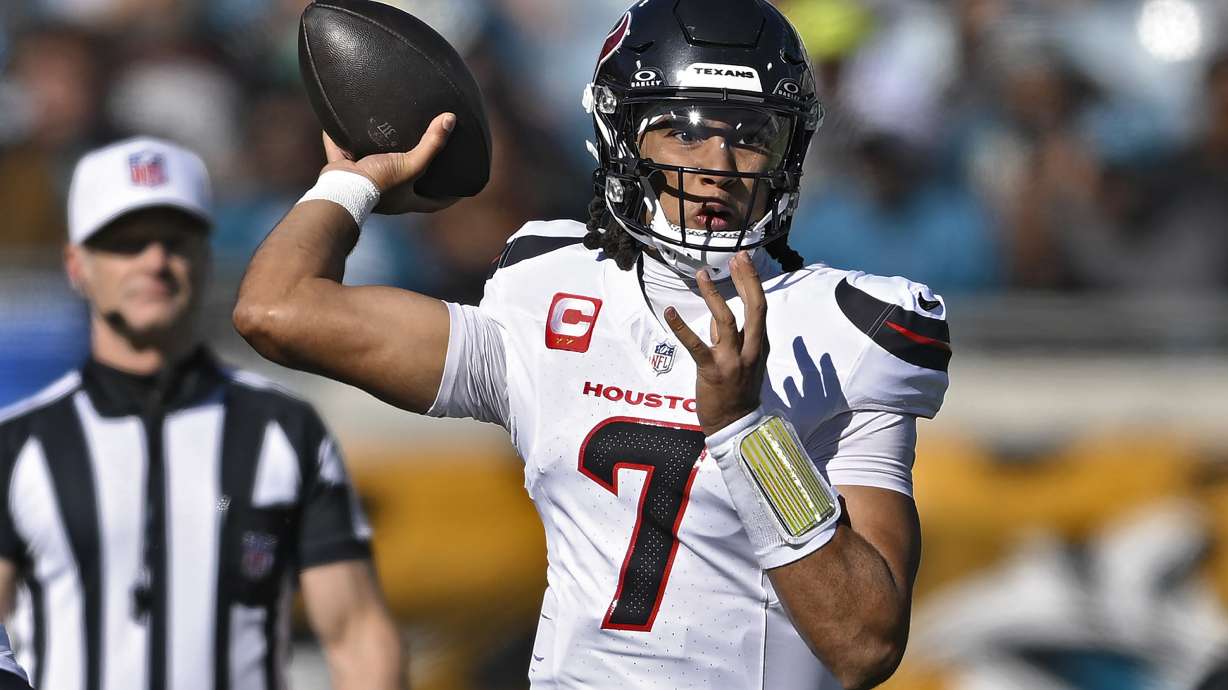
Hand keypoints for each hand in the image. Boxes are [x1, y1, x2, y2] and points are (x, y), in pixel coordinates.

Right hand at [321, 112, 460, 214]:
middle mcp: (387, 195)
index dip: (449, 197)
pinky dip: (342, 138)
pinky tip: (346, 121)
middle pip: (407, 185)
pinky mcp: (343, 170)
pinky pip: (343, 150)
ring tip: (391, 136)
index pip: (434, 203)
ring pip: (376, 167)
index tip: (461, 189)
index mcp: (405, 200)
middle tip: (427, 157)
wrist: (340, 189)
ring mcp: (363, 184)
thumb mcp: (411, 164)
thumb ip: (431, 143)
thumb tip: (450, 119)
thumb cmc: (378, 183)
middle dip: (415, 173)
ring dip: (381, 155)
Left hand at [664, 252, 767, 435]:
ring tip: (702, 274)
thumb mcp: (743, 362)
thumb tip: (715, 317)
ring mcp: (732, 360)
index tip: (743, 261)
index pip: (759, 307)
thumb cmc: (737, 392)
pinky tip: (671, 312)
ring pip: (725, 321)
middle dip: (747, 280)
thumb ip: (731, 339)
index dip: (752, 282)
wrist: (735, 425)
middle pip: (754, 308)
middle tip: (738, 257)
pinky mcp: (712, 371)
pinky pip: (696, 346)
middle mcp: (750, 350)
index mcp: (759, 345)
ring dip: (713, 295)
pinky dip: (682, 328)